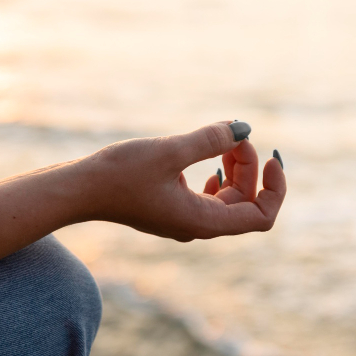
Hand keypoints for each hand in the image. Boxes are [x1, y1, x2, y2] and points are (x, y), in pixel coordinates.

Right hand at [85, 123, 285, 240]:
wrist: (79, 189)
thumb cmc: (120, 173)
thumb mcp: (169, 151)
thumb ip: (209, 139)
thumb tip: (242, 128)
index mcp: (203, 221)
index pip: (262, 216)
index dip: (276, 188)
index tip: (272, 157)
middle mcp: (197, 226)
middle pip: (245, 202)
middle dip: (250, 167)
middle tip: (234, 134)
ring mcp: (183, 220)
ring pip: (227, 199)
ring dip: (234, 169)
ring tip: (222, 141)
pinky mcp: (169, 209)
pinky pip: (207, 198)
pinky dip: (215, 177)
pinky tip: (207, 160)